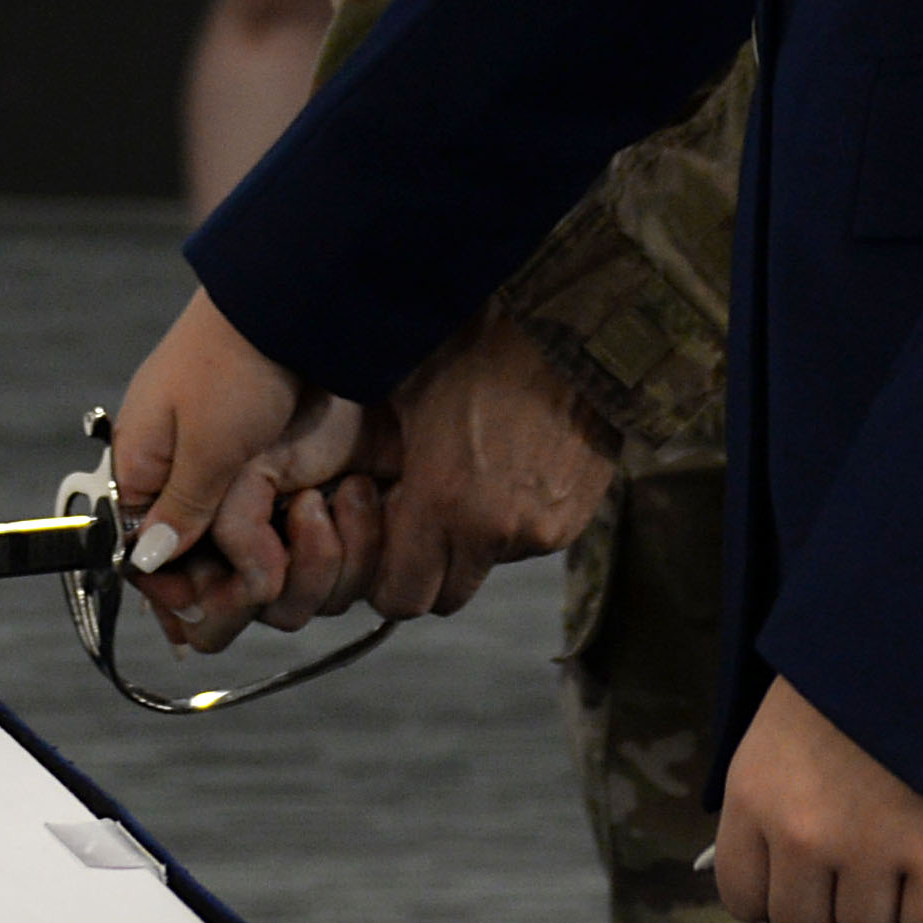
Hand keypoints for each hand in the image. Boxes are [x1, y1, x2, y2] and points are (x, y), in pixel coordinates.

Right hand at [110, 288, 343, 646]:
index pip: (148, 562)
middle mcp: (193, 487)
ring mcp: (245, 485)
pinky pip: (300, 537)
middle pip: (206, 574)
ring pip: (261, 564)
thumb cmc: (235, 361)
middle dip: (243, 585)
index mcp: (149, 475)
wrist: (296, 303)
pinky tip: (345, 506)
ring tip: (321, 509)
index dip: (181, 593)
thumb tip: (146, 562)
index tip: (215, 604)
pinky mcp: (293, 477)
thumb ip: (181, 509)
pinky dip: (324, 538)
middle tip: (277, 575)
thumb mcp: (206, 441)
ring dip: (297, 557)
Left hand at [268, 314, 619, 625]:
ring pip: (489, 565)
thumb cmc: (474, 344)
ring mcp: (541, 530)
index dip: (383, 579)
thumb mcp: (403, 393)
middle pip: (446, 596)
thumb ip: (379, 461)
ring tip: (468, 479)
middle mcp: (494, 532)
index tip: (383, 543)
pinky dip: (513, 520)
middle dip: (427, 568)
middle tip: (420, 519)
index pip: (399, 598)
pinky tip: (507, 466)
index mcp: (442, 502)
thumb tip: (347, 491)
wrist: (569, 323)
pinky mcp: (575, 519)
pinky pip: (530, 541)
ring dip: (473, 542)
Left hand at [711, 678, 922, 922]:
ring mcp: (870, 851)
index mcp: (753, 797)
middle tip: (863, 878)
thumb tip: (774, 876)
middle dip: (833, 915)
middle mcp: (801, 835)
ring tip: (909, 865)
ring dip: (890, 914)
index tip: (808, 879)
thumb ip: (770, 802)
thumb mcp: (781, 728)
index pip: (743, 899)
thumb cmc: (857, 675)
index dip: (779, 895)